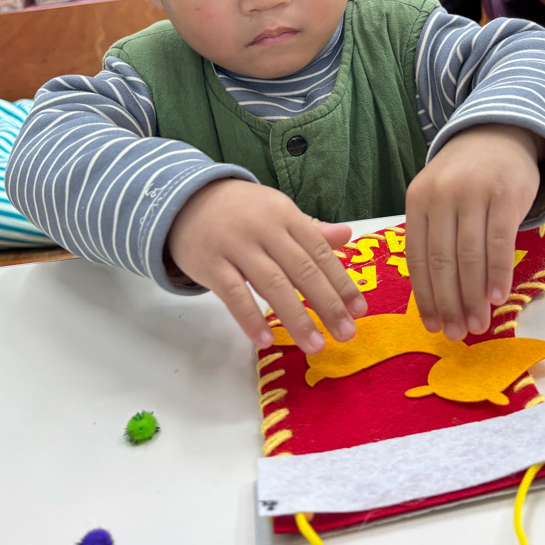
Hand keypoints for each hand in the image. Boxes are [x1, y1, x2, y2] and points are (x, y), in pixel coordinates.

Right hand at [167, 179, 366, 352]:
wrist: (186, 199)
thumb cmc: (241, 211)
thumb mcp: (277, 212)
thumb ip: (311, 229)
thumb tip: (347, 236)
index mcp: (285, 215)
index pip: (319, 251)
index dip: (341, 281)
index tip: (358, 310)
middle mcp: (264, 229)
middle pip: (301, 270)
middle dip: (326, 304)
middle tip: (345, 334)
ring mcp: (236, 246)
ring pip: (271, 284)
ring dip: (296, 317)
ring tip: (315, 345)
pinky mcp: (210, 264)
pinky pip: (234, 294)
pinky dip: (251, 318)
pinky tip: (266, 340)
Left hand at [405, 124, 543, 341]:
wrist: (498, 134)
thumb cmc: (464, 177)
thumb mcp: (436, 197)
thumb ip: (432, 236)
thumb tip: (435, 297)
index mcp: (417, 200)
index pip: (417, 257)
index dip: (424, 296)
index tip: (431, 325)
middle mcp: (442, 195)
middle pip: (442, 261)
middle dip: (449, 303)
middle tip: (455, 333)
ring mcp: (474, 193)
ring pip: (470, 256)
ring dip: (474, 297)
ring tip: (478, 325)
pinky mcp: (506, 195)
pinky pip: (500, 243)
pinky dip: (498, 274)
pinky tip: (498, 298)